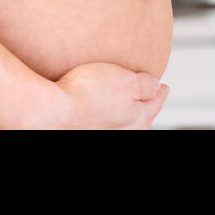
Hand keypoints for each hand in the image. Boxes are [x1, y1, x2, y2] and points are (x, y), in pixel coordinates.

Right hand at [35, 62, 169, 128]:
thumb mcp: (127, 82)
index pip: (155, 104)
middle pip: (141, 118)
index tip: (163, 86)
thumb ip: (145, 86)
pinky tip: (104, 109)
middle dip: (147, 106)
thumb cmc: (87, 95)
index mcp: (137, 119)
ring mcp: (103, 131)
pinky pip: (105, 122)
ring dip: (129, 112)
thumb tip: (156, 86)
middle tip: (151, 95)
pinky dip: (110, 114)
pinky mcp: (85, 129)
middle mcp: (122, 130)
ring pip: (124, 122)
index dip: (160, 92)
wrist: (50, 111)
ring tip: (130, 102)